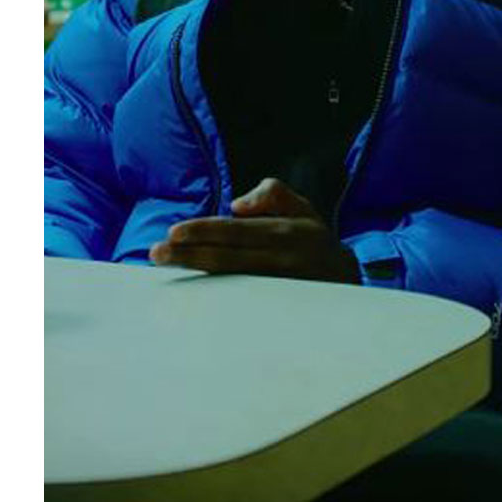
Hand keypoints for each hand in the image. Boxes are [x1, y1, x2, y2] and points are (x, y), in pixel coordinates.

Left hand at [150, 178, 359, 283]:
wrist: (345, 278)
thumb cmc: (313, 237)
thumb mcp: (301, 205)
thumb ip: (271, 193)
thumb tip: (236, 206)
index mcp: (285, 231)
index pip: (237, 231)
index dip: (204, 231)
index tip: (174, 232)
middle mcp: (280, 260)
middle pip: (227, 259)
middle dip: (189, 255)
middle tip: (156, 253)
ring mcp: (276, 288)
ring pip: (230, 282)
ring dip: (194, 274)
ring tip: (165, 265)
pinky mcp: (273, 308)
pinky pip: (238, 300)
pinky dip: (212, 295)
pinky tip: (189, 292)